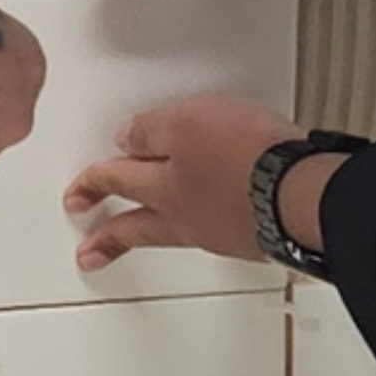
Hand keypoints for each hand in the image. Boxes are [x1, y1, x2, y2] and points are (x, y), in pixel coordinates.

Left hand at [64, 92, 324, 272]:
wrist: (300, 195)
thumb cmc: (245, 157)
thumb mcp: (185, 122)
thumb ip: (151, 131)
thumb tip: (125, 139)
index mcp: (162, 187)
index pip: (115, 181)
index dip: (92, 184)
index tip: (75, 197)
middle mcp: (186, 217)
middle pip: (135, 228)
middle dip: (107, 239)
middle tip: (88, 252)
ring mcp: (219, 231)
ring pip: (173, 232)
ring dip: (151, 234)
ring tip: (145, 234)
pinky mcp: (252, 235)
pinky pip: (213, 232)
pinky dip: (201, 228)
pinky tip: (209, 221)